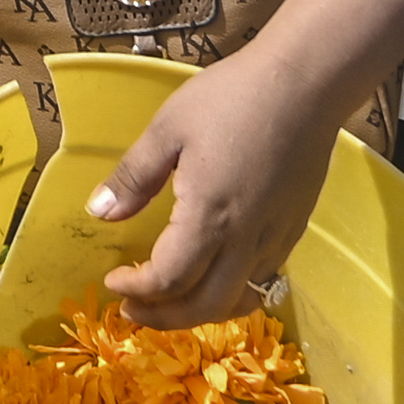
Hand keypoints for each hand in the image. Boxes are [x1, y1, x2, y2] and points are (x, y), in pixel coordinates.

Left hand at [83, 40, 357, 328]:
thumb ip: (133, 177)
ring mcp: (276, 238)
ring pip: (238, 300)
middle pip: (206, 307)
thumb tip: (99, 212)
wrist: (305, 85)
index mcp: (209, 217)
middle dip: (164, 318)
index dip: (137, 291)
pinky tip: (213, 271)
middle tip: (134, 309)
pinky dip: (231, 290)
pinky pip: (261, 278)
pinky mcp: (294, 230)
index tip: (114, 282)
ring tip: (172, 299)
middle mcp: (246, 240)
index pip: (169, 280)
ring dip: (200, 310)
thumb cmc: (232, 98)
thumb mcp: (168, 129)